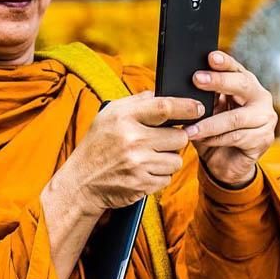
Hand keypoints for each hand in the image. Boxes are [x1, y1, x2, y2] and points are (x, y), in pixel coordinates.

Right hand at [61, 91, 203, 214]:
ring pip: (176, 160)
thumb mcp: (109, 115)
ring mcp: (138, 164)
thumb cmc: (97, 145)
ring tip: (149, 157)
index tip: (198, 108)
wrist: (81, 182)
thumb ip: (137, 102)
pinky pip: (167, 178)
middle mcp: (132, 140)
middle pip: (179, 136)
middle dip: (176, 138)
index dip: (186, 107)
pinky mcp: (142, 184)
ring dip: (168, 159)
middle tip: (161, 140)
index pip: (164, 107)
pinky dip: (159, 175)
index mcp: (123, 118)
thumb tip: (164, 94)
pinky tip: (143, 171)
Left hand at [186, 50, 276, 185]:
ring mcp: (265, 118)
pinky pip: (236, 137)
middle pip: (242, 85)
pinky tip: (202, 140)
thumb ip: (203, 98)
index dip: (224, 62)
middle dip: (218, 81)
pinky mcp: (263, 139)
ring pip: (235, 118)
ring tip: (190, 129)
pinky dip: (216, 139)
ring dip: (209, 123)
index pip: (236, 68)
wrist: (225, 163)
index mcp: (246, 84)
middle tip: (197, 79)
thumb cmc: (214, 131)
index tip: (210, 57)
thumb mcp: (207, 111)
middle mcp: (260, 97)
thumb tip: (184, 86)